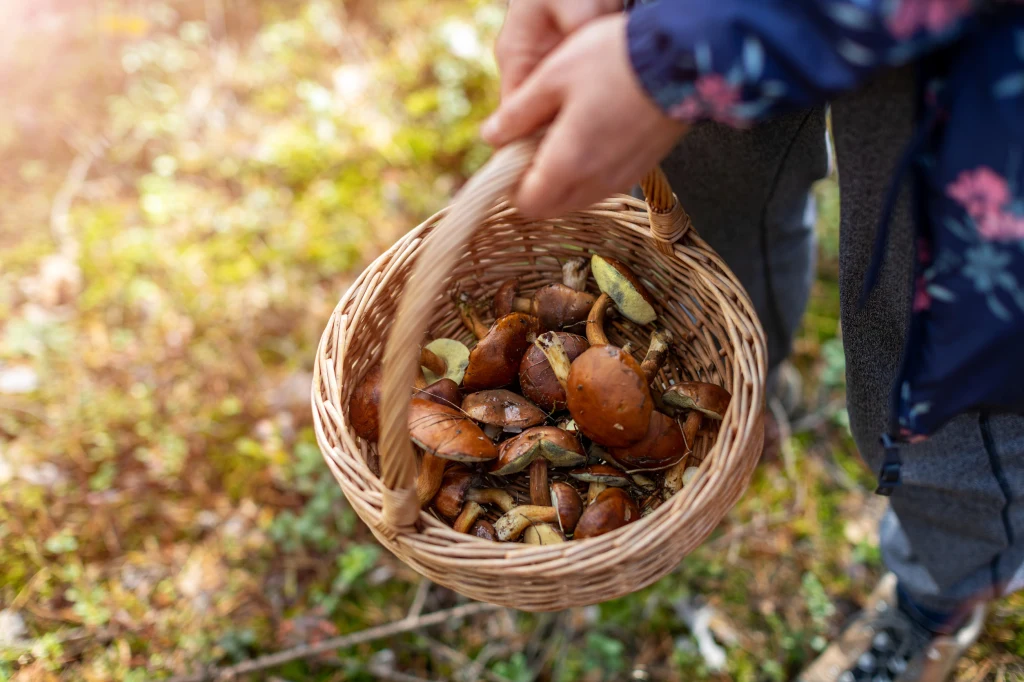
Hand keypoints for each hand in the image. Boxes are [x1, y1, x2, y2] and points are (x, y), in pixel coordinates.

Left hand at [482, 14, 688, 219]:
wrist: (684, 57)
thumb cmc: (616, 60)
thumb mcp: (553, 77)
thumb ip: (518, 113)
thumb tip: (491, 136)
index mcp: (568, 164)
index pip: (526, 203)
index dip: (509, 185)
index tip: (509, 157)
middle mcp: (596, 182)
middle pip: (551, 207)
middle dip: (534, 186)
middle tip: (531, 145)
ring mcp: (622, 179)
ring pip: (577, 198)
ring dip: (560, 180)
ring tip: (561, 134)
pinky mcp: (641, 169)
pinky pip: (602, 184)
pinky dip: (587, 172)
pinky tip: (590, 134)